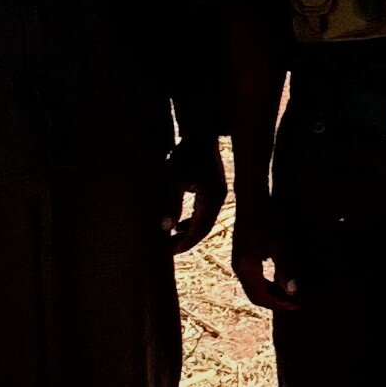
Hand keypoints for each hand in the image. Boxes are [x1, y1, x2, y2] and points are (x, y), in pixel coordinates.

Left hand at [163, 136, 228, 252]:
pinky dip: (193, 222)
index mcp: (211, 198)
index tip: (168, 252)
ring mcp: (219, 194)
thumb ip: (171, 203)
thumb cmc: (185, 154)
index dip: (184, 243)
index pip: (199, 229)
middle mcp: (219, 199)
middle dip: (186, 241)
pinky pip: (205, 213)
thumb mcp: (173, 178)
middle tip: (168, 250)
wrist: (201, 134)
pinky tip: (179, 224)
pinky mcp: (215, 189)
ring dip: (189, 232)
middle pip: (204, 229)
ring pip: (205, 222)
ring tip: (171, 238)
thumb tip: (166, 228)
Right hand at [230, 181, 297, 311]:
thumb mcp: (280, 245)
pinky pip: (252, 277)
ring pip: (253, 287)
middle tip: (294, 303)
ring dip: (270, 293)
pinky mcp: (241, 255)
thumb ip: (286, 270)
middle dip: (274, 302)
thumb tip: (292, 292)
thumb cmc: (268, 219)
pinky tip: (278, 280)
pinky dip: (265, 283)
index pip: (261, 297)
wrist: (252, 199)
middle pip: (255, 295)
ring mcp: (238, 261)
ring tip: (288, 294)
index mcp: (246, 268)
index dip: (279, 304)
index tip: (296, 305)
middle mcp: (239, 268)